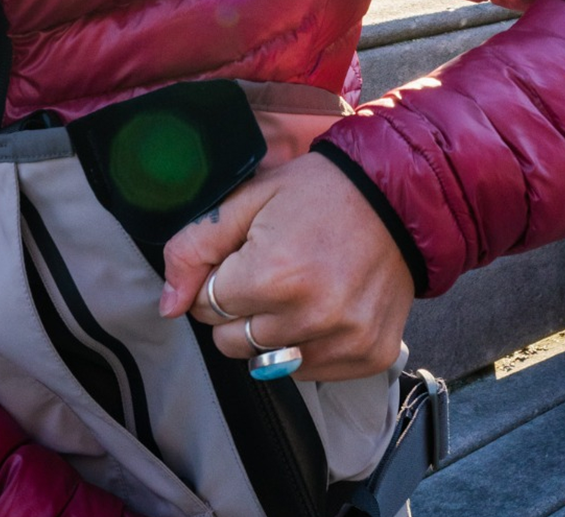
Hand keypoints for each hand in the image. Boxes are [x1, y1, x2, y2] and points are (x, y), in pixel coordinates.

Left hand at [158, 152, 414, 381]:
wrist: (397, 198)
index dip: (216, 280)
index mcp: (272, 275)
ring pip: (266, 362)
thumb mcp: (249, 200)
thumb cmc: (318, 193)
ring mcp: (342, 341)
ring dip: (269, 330)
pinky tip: (322, 305)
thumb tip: (167, 305)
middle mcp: (308, 317)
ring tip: (295, 287)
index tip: (241, 258)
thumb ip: (195, 247)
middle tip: (267, 272)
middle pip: (231, 342)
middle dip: (237, 309)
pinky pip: (308, 371)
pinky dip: (305, 345)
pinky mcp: (367, 357)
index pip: (206, 306)